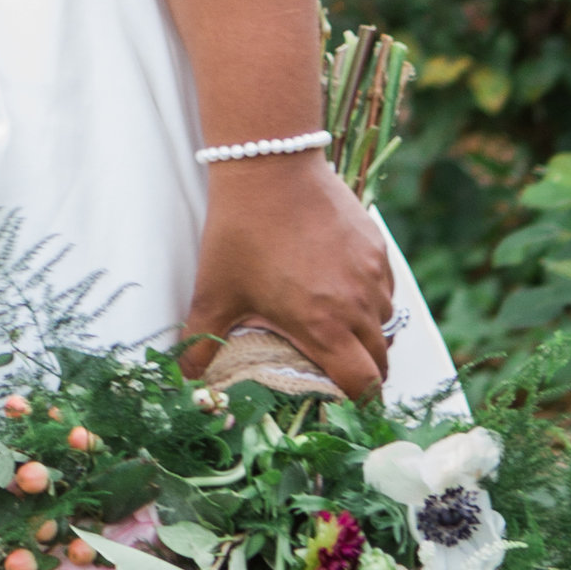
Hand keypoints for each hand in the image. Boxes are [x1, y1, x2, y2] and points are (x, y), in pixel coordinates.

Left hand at [183, 152, 395, 401]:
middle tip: (340, 371)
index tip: (346, 405)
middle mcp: (358, 306)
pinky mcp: (376, 246)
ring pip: (385, 322)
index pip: (363, 386)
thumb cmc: (240, 231)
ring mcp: (372, 274)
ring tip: (338, 328)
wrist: (269, 165)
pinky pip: (386, 287)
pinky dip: (372, 298)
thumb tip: (184, 378)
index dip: (359, 404)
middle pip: (380, 360)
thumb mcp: (214, 290)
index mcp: (324, 327)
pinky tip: (344, 289)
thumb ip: (200, 340)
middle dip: (364, 372)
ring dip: (368, 333)